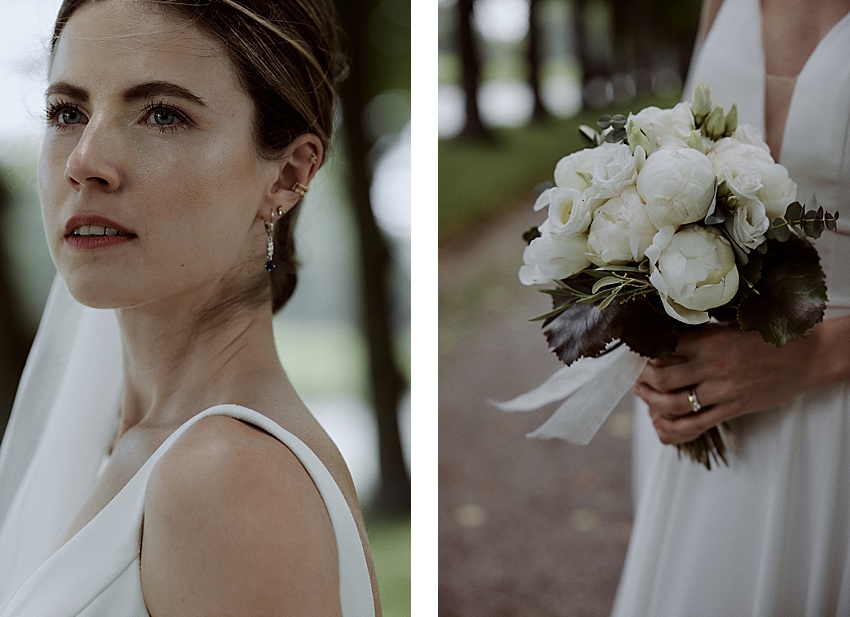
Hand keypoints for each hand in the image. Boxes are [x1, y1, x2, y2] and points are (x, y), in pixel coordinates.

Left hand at [633, 322, 821, 444]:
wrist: (807, 357)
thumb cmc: (764, 338)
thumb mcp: (728, 327)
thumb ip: (697, 335)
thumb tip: (660, 338)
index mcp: (710, 341)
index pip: (663, 348)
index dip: (643, 352)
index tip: (636, 352)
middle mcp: (713, 367)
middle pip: (662, 379)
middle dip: (642, 379)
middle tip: (636, 376)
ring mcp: (723, 392)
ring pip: (674, 405)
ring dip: (651, 402)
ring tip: (643, 395)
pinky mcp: (732, 410)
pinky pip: (694, 426)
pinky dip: (671, 428)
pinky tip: (659, 423)